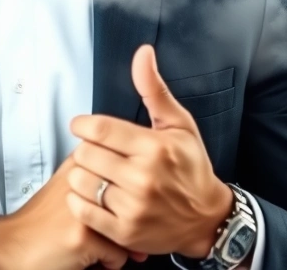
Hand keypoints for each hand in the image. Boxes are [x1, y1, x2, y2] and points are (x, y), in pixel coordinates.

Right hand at [0, 156, 146, 269]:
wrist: (12, 247)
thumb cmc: (43, 223)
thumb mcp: (68, 186)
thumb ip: (101, 179)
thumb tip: (144, 194)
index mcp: (79, 163)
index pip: (126, 173)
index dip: (124, 196)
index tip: (109, 207)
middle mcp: (82, 181)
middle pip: (131, 201)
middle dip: (125, 222)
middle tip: (103, 228)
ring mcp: (84, 208)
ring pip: (129, 229)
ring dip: (116, 243)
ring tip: (92, 243)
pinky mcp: (84, 236)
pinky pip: (119, 256)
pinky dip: (107, 263)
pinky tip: (86, 257)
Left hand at [66, 45, 233, 258]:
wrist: (206, 218)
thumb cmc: (191, 167)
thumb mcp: (179, 125)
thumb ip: (154, 89)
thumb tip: (142, 53)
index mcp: (155, 148)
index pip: (99, 129)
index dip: (83, 125)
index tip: (83, 126)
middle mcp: (144, 178)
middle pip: (86, 154)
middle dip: (87, 150)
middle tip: (97, 152)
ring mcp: (133, 208)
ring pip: (80, 180)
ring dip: (81, 174)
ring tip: (95, 173)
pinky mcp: (124, 232)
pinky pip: (82, 209)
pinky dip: (80, 200)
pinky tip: (93, 194)